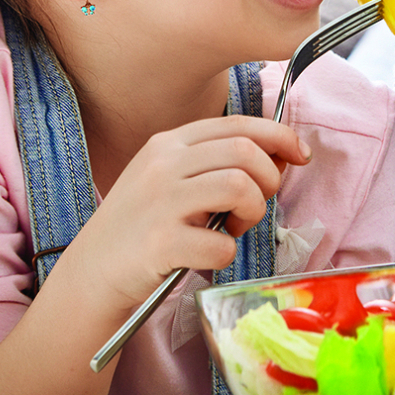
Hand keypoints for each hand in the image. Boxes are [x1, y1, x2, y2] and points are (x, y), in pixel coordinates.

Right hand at [63, 115, 310, 311]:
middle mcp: (163, 164)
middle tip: (254, 205)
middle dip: (268, 179)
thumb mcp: (171, 180)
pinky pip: (221, 243)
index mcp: (169, 144)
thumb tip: (281, 155)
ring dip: (252, 212)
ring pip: (238, 186)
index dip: (279, 136)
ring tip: (233, 228)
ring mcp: (159, 202)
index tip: (300, 155)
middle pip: (244, 150)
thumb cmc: (143, 226)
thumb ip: (217, 163)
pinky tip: (209, 255)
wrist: (94, 271)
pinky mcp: (159, 242)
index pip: (237, 124)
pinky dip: (227, 253)